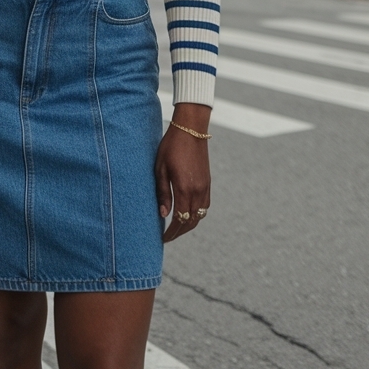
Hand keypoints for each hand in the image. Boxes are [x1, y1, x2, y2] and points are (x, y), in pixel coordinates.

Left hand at [155, 104, 210, 242]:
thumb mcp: (160, 169)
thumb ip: (162, 193)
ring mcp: (205, 186)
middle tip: (168, 237)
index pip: (179, 219)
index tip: (163, 239)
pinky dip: (197, 214)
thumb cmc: (171, 147)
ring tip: (177, 228)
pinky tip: (188, 214)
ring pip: (200, 215)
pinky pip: (205, 205)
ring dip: (189, 224)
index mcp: (185, 188)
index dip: (172, 232)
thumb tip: (163, 214)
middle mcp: (198, 191)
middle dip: (180, 232)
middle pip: (191, 221)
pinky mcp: (208, 182)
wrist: (191, 129)